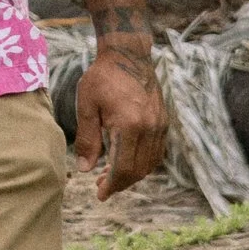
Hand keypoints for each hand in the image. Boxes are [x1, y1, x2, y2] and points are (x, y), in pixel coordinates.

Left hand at [73, 44, 165, 198]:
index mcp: (129, 125)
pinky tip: (126, 160)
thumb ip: (87, 139)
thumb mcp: (87, 105)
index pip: (123, 168)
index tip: (100, 194)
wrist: (128, 55)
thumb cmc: (102, 77)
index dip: (112, 185)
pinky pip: (156, 152)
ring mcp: (160, 126)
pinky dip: (143, 163)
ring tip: (110, 175)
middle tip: (101, 186)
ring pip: (150, 164)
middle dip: (120, 183)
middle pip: (138, 170)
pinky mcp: (163, 122)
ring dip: (132, 174)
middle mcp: (149, 128)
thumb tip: (84, 169)